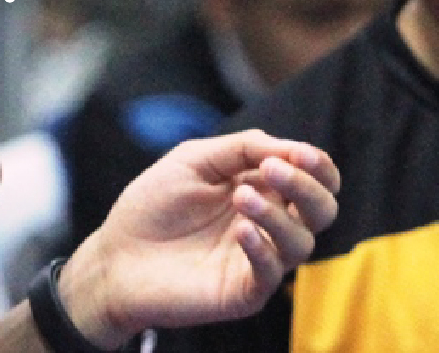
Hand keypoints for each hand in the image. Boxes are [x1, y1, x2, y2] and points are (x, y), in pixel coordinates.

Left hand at [58, 130, 339, 345]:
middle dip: (308, 187)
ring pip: (302, 242)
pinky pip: (271, 274)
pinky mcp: (244, 292)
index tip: (300, 153)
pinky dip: (263, 248)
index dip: (318, 165)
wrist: (115, 256)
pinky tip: (240, 230)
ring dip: (278, 215)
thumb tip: (288, 147)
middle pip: (322, 210)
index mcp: (264, 189)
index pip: (316, 179)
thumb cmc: (152, 205)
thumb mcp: (195, 160)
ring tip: (240, 198)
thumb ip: (242, 148)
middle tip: (273, 169)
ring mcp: (259, 260)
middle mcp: (270, 225)